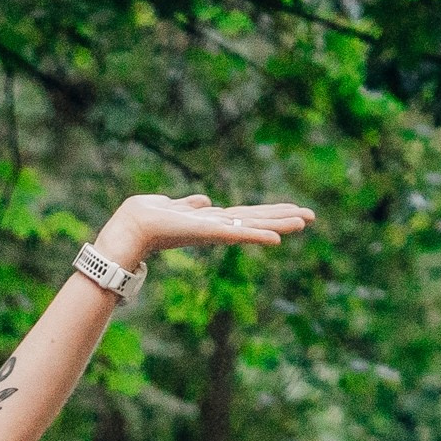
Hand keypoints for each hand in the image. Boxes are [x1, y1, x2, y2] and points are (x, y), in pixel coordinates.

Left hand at [94, 193, 314, 273]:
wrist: (130, 228)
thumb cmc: (144, 218)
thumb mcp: (172, 206)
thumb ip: (188, 205)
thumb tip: (202, 201)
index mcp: (210, 221)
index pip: (245, 216)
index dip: (268, 214)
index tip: (291, 212)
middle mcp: (216, 227)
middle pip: (256, 220)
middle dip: (283, 218)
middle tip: (311, 218)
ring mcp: (214, 231)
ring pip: (253, 227)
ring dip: (279, 225)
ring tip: (304, 223)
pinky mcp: (208, 233)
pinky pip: (238, 234)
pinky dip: (257, 236)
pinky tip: (276, 239)